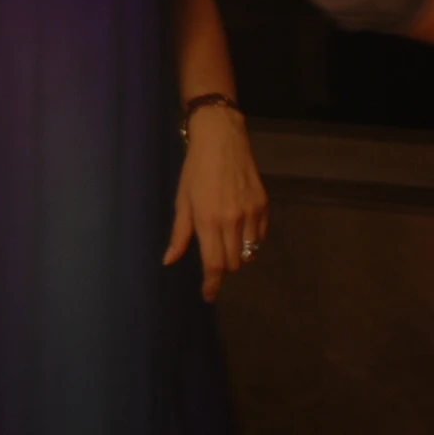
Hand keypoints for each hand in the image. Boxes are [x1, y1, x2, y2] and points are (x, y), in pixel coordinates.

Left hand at [164, 105, 268, 300]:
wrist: (222, 139)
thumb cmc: (196, 170)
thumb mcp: (182, 201)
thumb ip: (179, 234)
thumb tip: (169, 261)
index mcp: (208, 220)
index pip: (214, 265)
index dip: (212, 285)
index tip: (208, 295)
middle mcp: (233, 220)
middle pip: (232, 263)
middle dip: (222, 268)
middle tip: (212, 258)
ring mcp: (251, 213)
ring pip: (249, 253)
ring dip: (237, 255)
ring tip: (225, 241)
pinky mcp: (264, 205)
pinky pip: (260, 237)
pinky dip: (250, 240)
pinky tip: (239, 229)